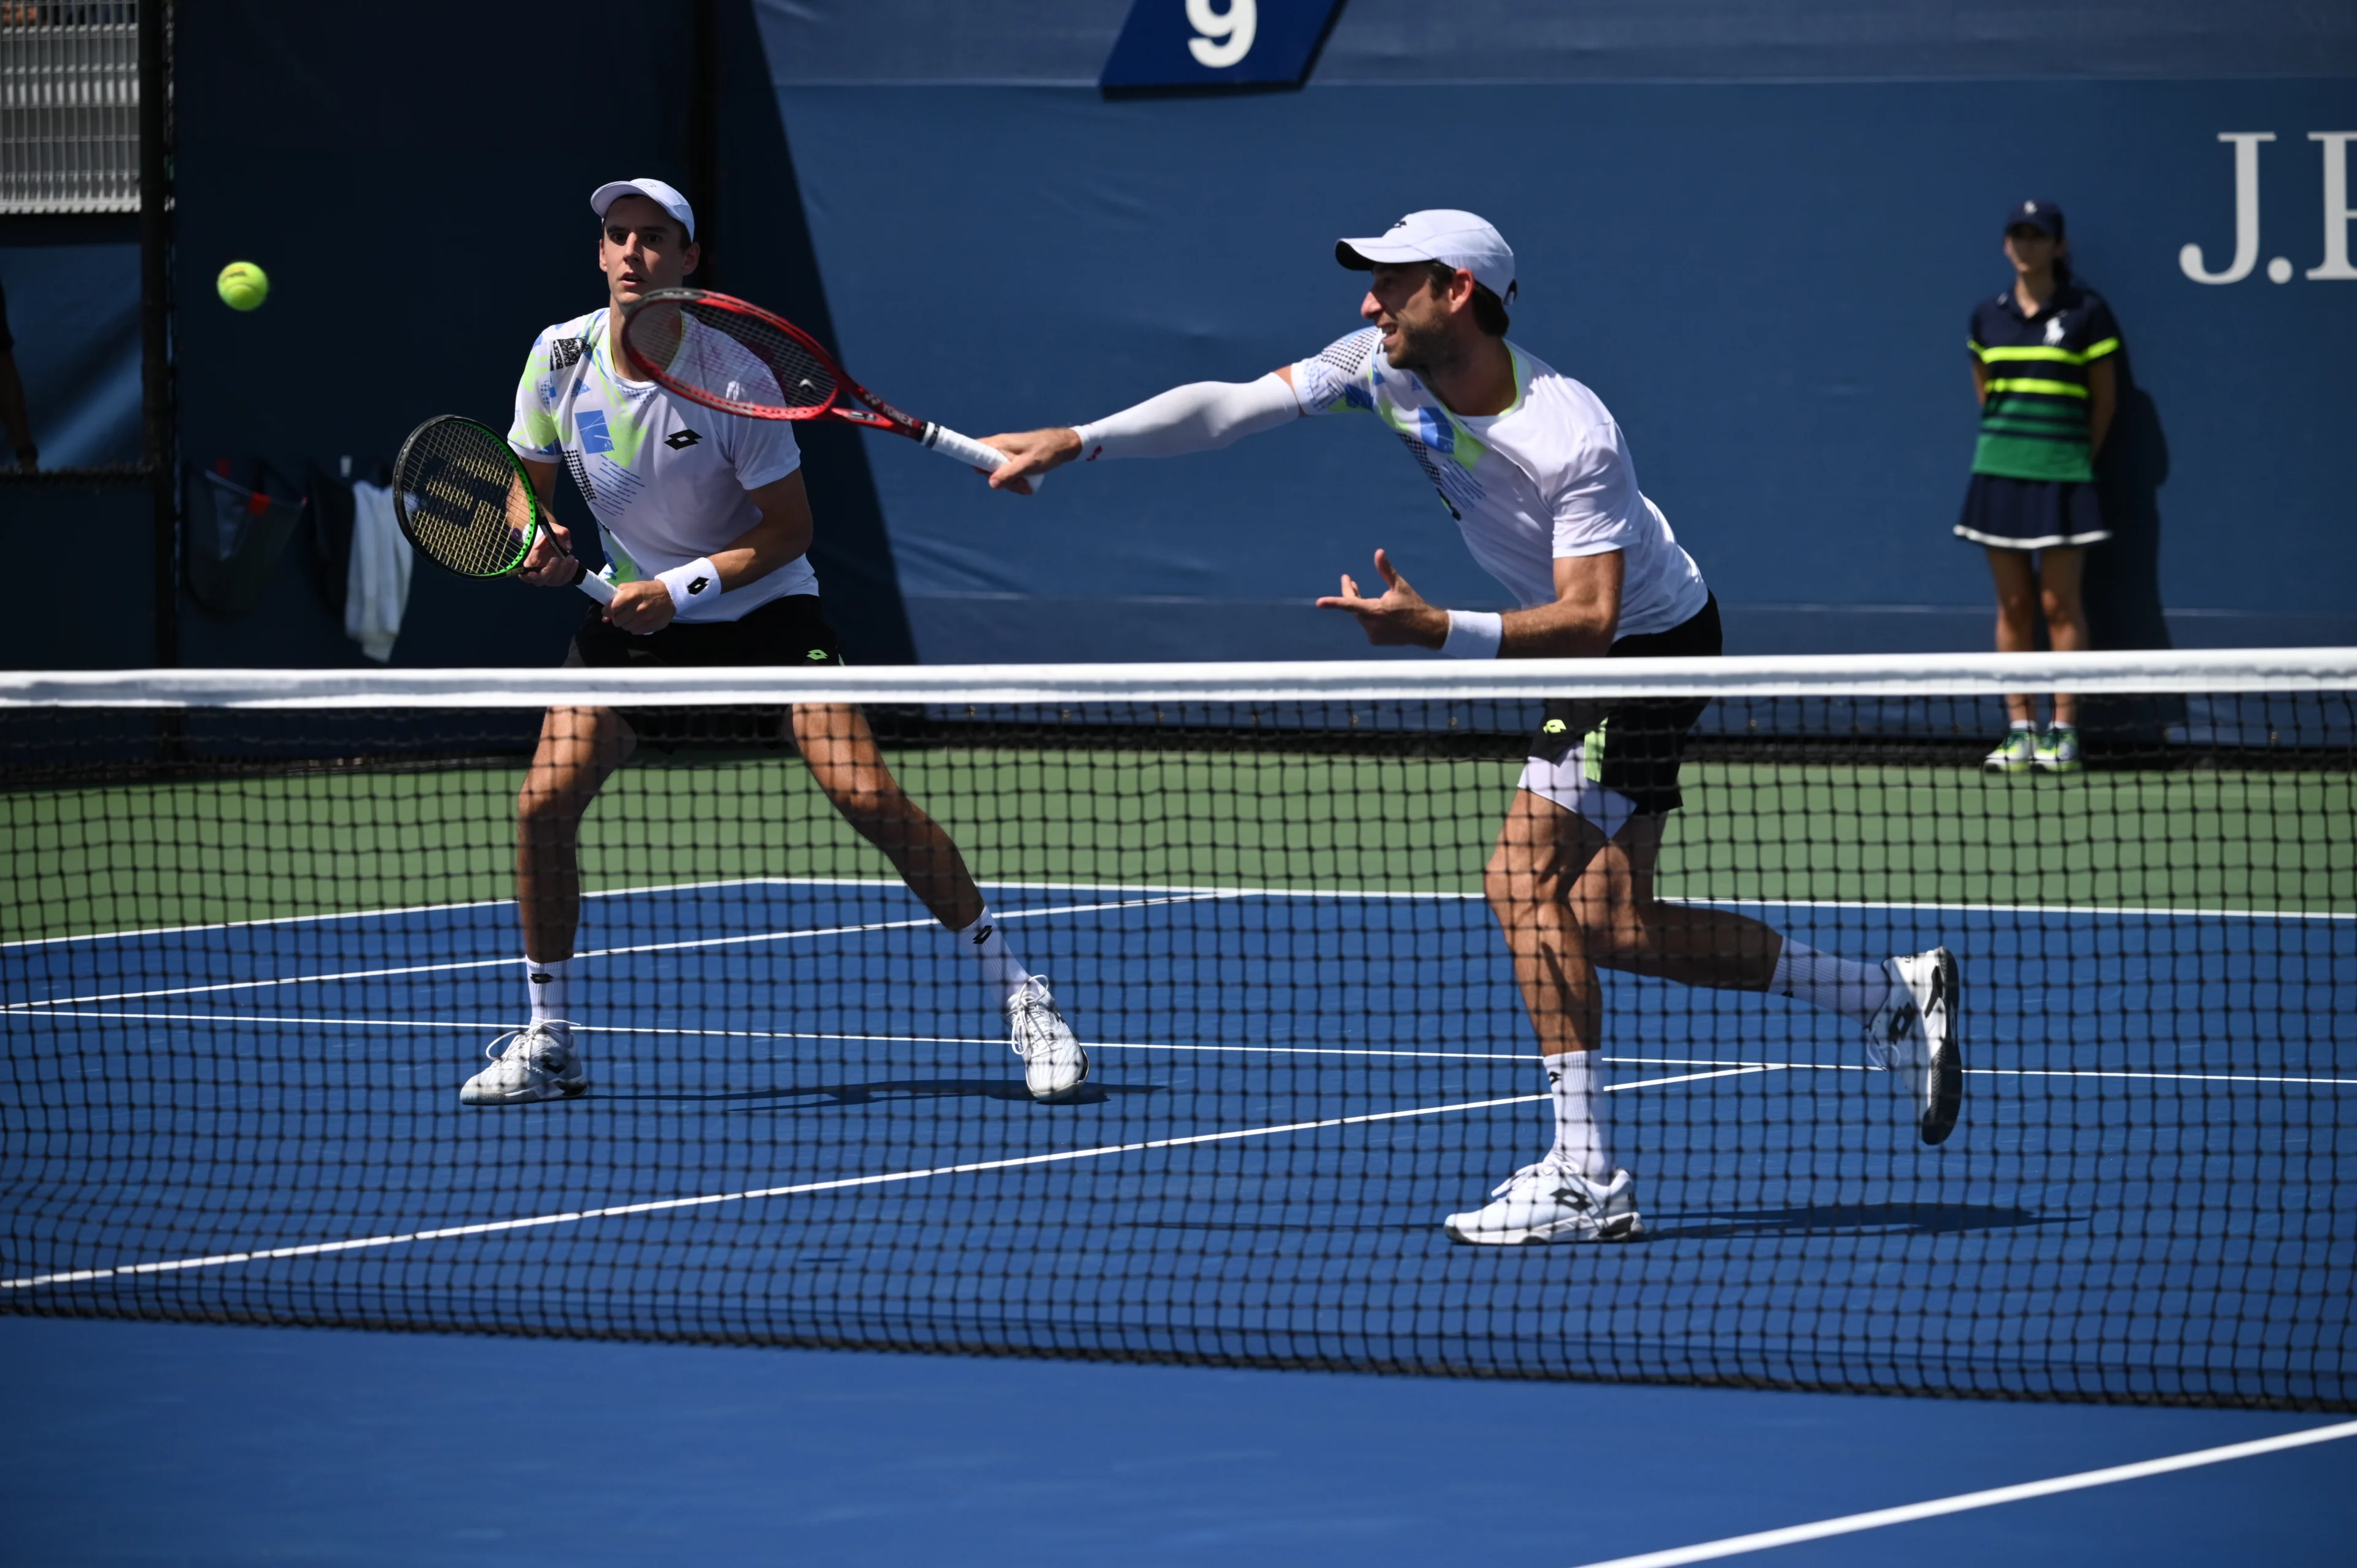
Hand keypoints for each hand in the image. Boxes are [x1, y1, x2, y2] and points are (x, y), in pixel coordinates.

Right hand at [514, 518, 579, 586]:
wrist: (553, 540)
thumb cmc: (549, 535)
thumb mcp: (553, 529)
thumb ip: (559, 533)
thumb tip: (567, 547)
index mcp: (529, 563)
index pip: (526, 575)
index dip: (529, 577)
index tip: (534, 572)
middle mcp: (537, 573)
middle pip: (542, 579)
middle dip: (551, 570)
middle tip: (558, 557)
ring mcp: (548, 578)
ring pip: (555, 581)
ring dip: (564, 570)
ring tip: (572, 557)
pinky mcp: (557, 579)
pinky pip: (564, 580)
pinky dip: (570, 572)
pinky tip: (575, 562)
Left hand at [605, 578, 674, 635]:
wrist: (671, 596)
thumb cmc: (649, 589)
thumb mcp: (632, 586)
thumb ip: (617, 597)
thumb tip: (605, 615)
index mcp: (632, 595)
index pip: (612, 608)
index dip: (607, 611)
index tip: (608, 611)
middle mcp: (637, 608)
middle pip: (617, 621)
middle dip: (617, 617)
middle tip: (623, 613)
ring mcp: (644, 619)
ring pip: (625, 627)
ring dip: (626, 623)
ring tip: (633, 616)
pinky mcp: (650, 627)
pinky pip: (634, 632)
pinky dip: (634, 627)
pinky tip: (640, 621)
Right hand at [975, 427, 1080, 493]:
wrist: (1063, 447)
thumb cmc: (1045, 451)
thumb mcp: (1027, 464)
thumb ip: (1009, 474)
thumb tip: (992, 484)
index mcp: (1000, 444)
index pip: (976, 449)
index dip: (976, 462)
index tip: (984, 474)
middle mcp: (1001, 449)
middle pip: (989, 469)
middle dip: (1002, 481)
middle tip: (1018, 483)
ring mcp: (1009, 456)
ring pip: (1001, 475)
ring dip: (1013, 484)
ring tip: (1027, 485)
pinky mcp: (1016, 462)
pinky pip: (1011, 475)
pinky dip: (1018, 482)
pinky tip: (1028, 486)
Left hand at [1315, 549, 1449, 648]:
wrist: (1425, 629)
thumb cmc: (1413, 605)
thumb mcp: (1399, 585)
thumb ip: (1386, 570)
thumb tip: (1379, 552)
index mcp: (1375, 610)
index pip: (1349, 604)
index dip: (1333, 602)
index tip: (1319, 603)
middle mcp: (1371, 624)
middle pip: (1353, 607)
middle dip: (1351, 593)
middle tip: (1350, 581)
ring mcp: (1372, 634)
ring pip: (1360, 616)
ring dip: (1362, 606)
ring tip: (1366, 596)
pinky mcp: (1374, 640)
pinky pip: (1367, 626)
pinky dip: (1370, 618)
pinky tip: (1382, 616)